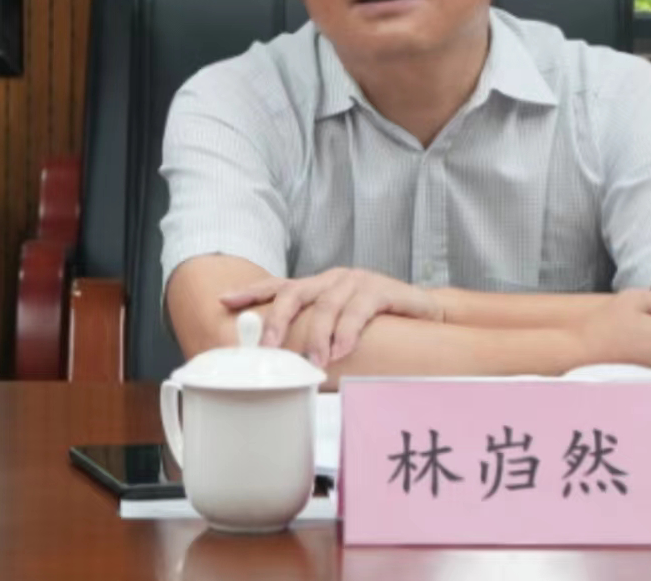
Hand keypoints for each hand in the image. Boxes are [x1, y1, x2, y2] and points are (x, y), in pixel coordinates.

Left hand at [220, 268, 444, 365]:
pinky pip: (359, 309)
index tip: (224, 301)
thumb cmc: (379, 324)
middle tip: (270, 349)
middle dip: (277, 320)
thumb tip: (286, 370)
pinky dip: (347, 331)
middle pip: (295, 293)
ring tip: (312, 361)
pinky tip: (342, 348)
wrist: (426, 313)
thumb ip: (317, 337)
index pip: (280, 286)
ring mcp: (356, 282)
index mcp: (319, 286)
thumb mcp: (341, 327)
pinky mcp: (381, 290)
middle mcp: (333, 279)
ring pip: (327, 305)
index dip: (252, 292)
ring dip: (317, 336)